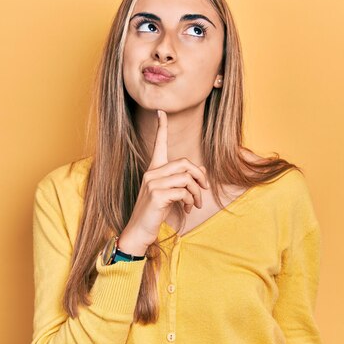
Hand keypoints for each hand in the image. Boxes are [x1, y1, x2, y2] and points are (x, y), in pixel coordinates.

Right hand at [117, 109, 209, 255]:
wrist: (139, 232)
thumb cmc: (155, 213)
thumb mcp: (171, 195)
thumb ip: (184, 181)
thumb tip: (202, 171)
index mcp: (153, 170)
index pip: (158, 144)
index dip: (161, 127)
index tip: (161, 112)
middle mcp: (151, 173)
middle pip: (185, 163)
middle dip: (200, 176)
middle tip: (203, 191)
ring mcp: (153, 183)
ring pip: (187, 178)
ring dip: (196, 193)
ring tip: (194, 205)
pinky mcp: (157, 195)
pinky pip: (183, 191)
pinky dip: (190, 201)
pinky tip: (186, 209)